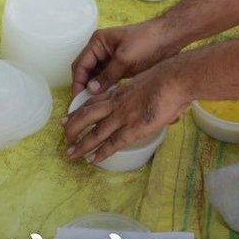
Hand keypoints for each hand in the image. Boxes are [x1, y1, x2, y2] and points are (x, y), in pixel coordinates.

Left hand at [64, 63, 189, 163]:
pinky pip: (114, 143)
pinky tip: (94, 160)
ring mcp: (123, 117)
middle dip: (73, 128)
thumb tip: (143, 99)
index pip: (92, 103)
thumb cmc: (165, 79)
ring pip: (95, 132)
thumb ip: (139, 94)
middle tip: (65, 137)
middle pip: (86, 116)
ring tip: (71, 154)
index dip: (78, 111)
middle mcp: (115, 104)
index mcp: (118, 93)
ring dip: (82, 145)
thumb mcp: (143, 83)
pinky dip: (102, 152)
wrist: (173, 80)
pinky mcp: (134, 128)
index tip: (67, 118)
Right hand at [71, 21, 181, 96]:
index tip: (77, 99)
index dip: (78, 82)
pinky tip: (105, 100)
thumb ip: (107, 75)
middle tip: (83, 106)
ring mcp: (110, 59)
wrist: (169, 39)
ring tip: (93, 106)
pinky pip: (107, 79)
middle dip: (83, 87)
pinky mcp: (120, 67)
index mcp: (97, 42)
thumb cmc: (146, 42)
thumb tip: (91, 90)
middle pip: (86, 71)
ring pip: (96, 76)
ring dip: (94, 89)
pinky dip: (105, 88)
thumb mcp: (125, 58)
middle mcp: (101, 50)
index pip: (80, 64)